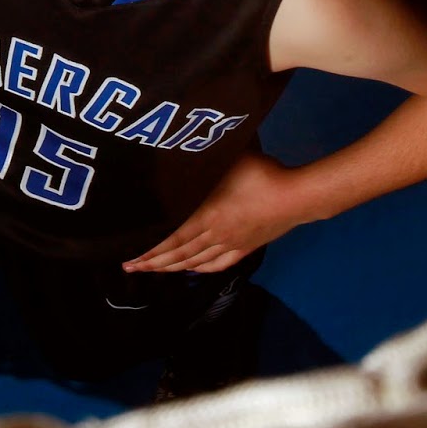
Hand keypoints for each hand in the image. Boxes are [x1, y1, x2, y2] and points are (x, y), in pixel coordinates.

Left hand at [123, 151, 307, 273]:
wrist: (297, 197)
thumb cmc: (262, 174)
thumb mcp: (226, 162)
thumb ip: (201, 164)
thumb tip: (177, 157)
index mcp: (207, 216)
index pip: (170, 239)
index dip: (148, 250)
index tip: (129, 256)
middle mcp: (215, 235)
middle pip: (177, 254)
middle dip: (152, 263)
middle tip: (130, 267)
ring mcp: (231, 244)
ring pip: (194, 262)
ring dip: (171, 268)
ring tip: (153, 270)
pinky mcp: (245, 248)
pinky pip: (216, 263)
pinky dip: (199, 268)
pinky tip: (191, 270)